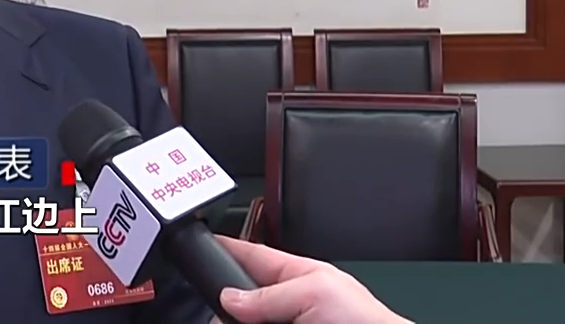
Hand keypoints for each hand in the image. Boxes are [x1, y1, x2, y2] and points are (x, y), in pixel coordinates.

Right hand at [211, 236, 411, 323]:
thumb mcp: (314, 294)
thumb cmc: (365, 322)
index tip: (200, 247)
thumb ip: (270, 294)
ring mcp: (287, 323)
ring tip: (218, 321)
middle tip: (211, 309)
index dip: (226, 248)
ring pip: (245, 319)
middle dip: (223, 299)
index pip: (252, 256)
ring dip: (229, 319)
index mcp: (298, 275)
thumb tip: (230, 297)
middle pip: (241, 297)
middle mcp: (289, 303)